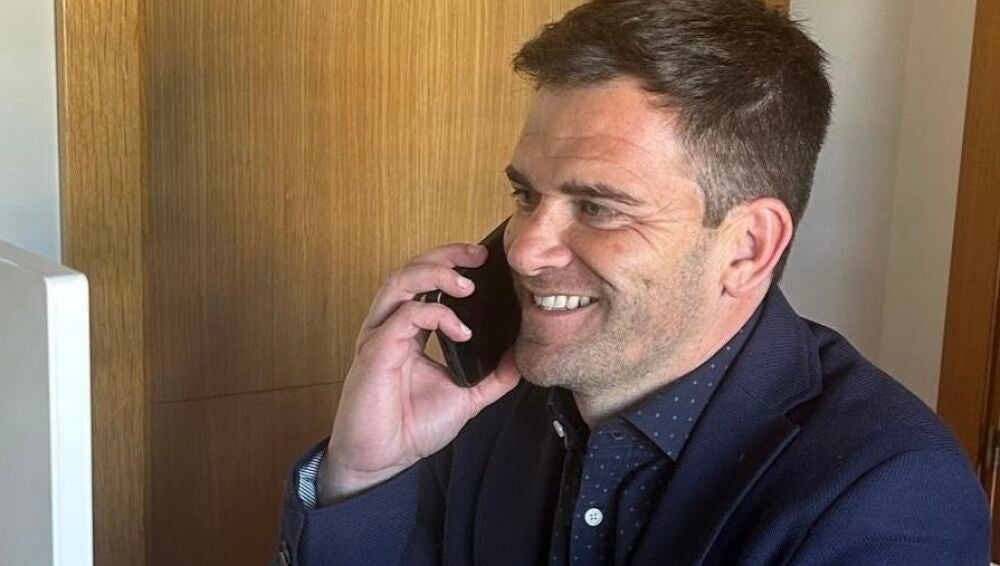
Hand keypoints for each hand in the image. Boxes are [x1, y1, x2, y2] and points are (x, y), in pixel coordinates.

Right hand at [319, 243, 521, 504]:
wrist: (382, 460)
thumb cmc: (412, 427)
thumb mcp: (466, 397)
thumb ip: (493, 376)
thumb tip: (522, 358)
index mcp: (409, 331)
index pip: (426, 281)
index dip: (451, 263)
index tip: (483, 259)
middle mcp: (391, 327)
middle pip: (410, 270)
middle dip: (444, 256)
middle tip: (477, 256)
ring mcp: (380, 336)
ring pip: (399, 283)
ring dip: (434, 273)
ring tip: (466, 284)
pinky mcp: (376, 351)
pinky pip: (403, 317)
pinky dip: (435, 314)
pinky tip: (460, 330)